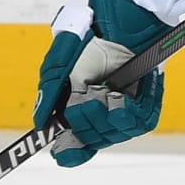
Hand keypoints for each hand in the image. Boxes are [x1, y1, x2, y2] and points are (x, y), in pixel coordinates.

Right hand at [33, 0, 166, 166]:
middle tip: (92, 93)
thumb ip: (49, 96)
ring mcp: (122, 118)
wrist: (117, 32)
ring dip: (107, 112)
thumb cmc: (87, 48)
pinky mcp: (144, 111)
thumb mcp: (60, 70)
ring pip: (113, 134)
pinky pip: (138, 124)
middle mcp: (100, 120)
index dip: (70, 152)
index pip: (73, 147)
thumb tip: (40, 125)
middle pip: (92, 140)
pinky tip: (122, 95)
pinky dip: (128, 109)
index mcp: (76, 114)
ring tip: (108, 90)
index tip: (60, 153)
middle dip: (88, 119)